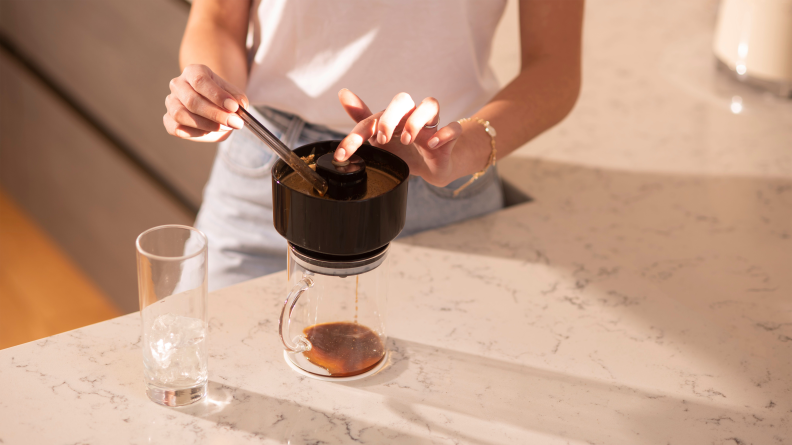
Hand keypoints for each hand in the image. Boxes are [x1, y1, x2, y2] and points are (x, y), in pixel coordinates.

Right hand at [164, 64, 248, 142]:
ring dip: (205, 125)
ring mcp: (171, 102)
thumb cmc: (223, 98)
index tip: (233, 107)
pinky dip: (194, 133)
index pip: (200, 81)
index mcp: (193, 72)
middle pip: (191, 100)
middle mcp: (178, 85)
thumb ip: (238, 100)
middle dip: (215, 114)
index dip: (217, 95)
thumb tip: (238, 107)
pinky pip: (177, 128)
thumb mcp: (235, 95)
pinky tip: (208, 131)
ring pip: (180, 115)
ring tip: (223, 127)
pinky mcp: (168, 120)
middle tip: (234, 123)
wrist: (214, 106)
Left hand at [336, 89, 462, 186]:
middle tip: (383, 140)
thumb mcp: (380, 139)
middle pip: (403, 100)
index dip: (357, 135)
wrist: (431, 168)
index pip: (373, 118)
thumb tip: (343, 93)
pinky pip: (454, 128)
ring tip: (407, 140)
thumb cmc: (404, 150)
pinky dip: (444, 134)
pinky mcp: (449, 138)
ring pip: (430, 105)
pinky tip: (432, 144)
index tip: (343, 154)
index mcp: (393, 118)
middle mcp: (412, 116)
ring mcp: (432, 126)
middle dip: (390, 118)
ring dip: (415, 121)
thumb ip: (363, 120)